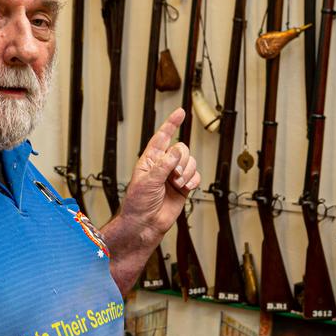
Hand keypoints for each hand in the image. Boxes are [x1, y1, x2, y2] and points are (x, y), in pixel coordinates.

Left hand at [119, 108, 201, 235]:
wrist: (145, 224)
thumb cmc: (138, 203)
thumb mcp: (147, 181)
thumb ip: (163, 164)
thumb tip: (176, 150)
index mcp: (150, 159)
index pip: (162, 137)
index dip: (171, 124)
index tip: (180, 112)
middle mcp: (164, 165)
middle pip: (182, 149)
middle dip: (181, 161)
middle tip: (174, 175)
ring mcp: (174, 176)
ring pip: (191, 162)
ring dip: (187, 173)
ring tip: (177, 184)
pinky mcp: (184, 187)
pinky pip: (196, 176)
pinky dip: (193, 181)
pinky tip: (185, 188)